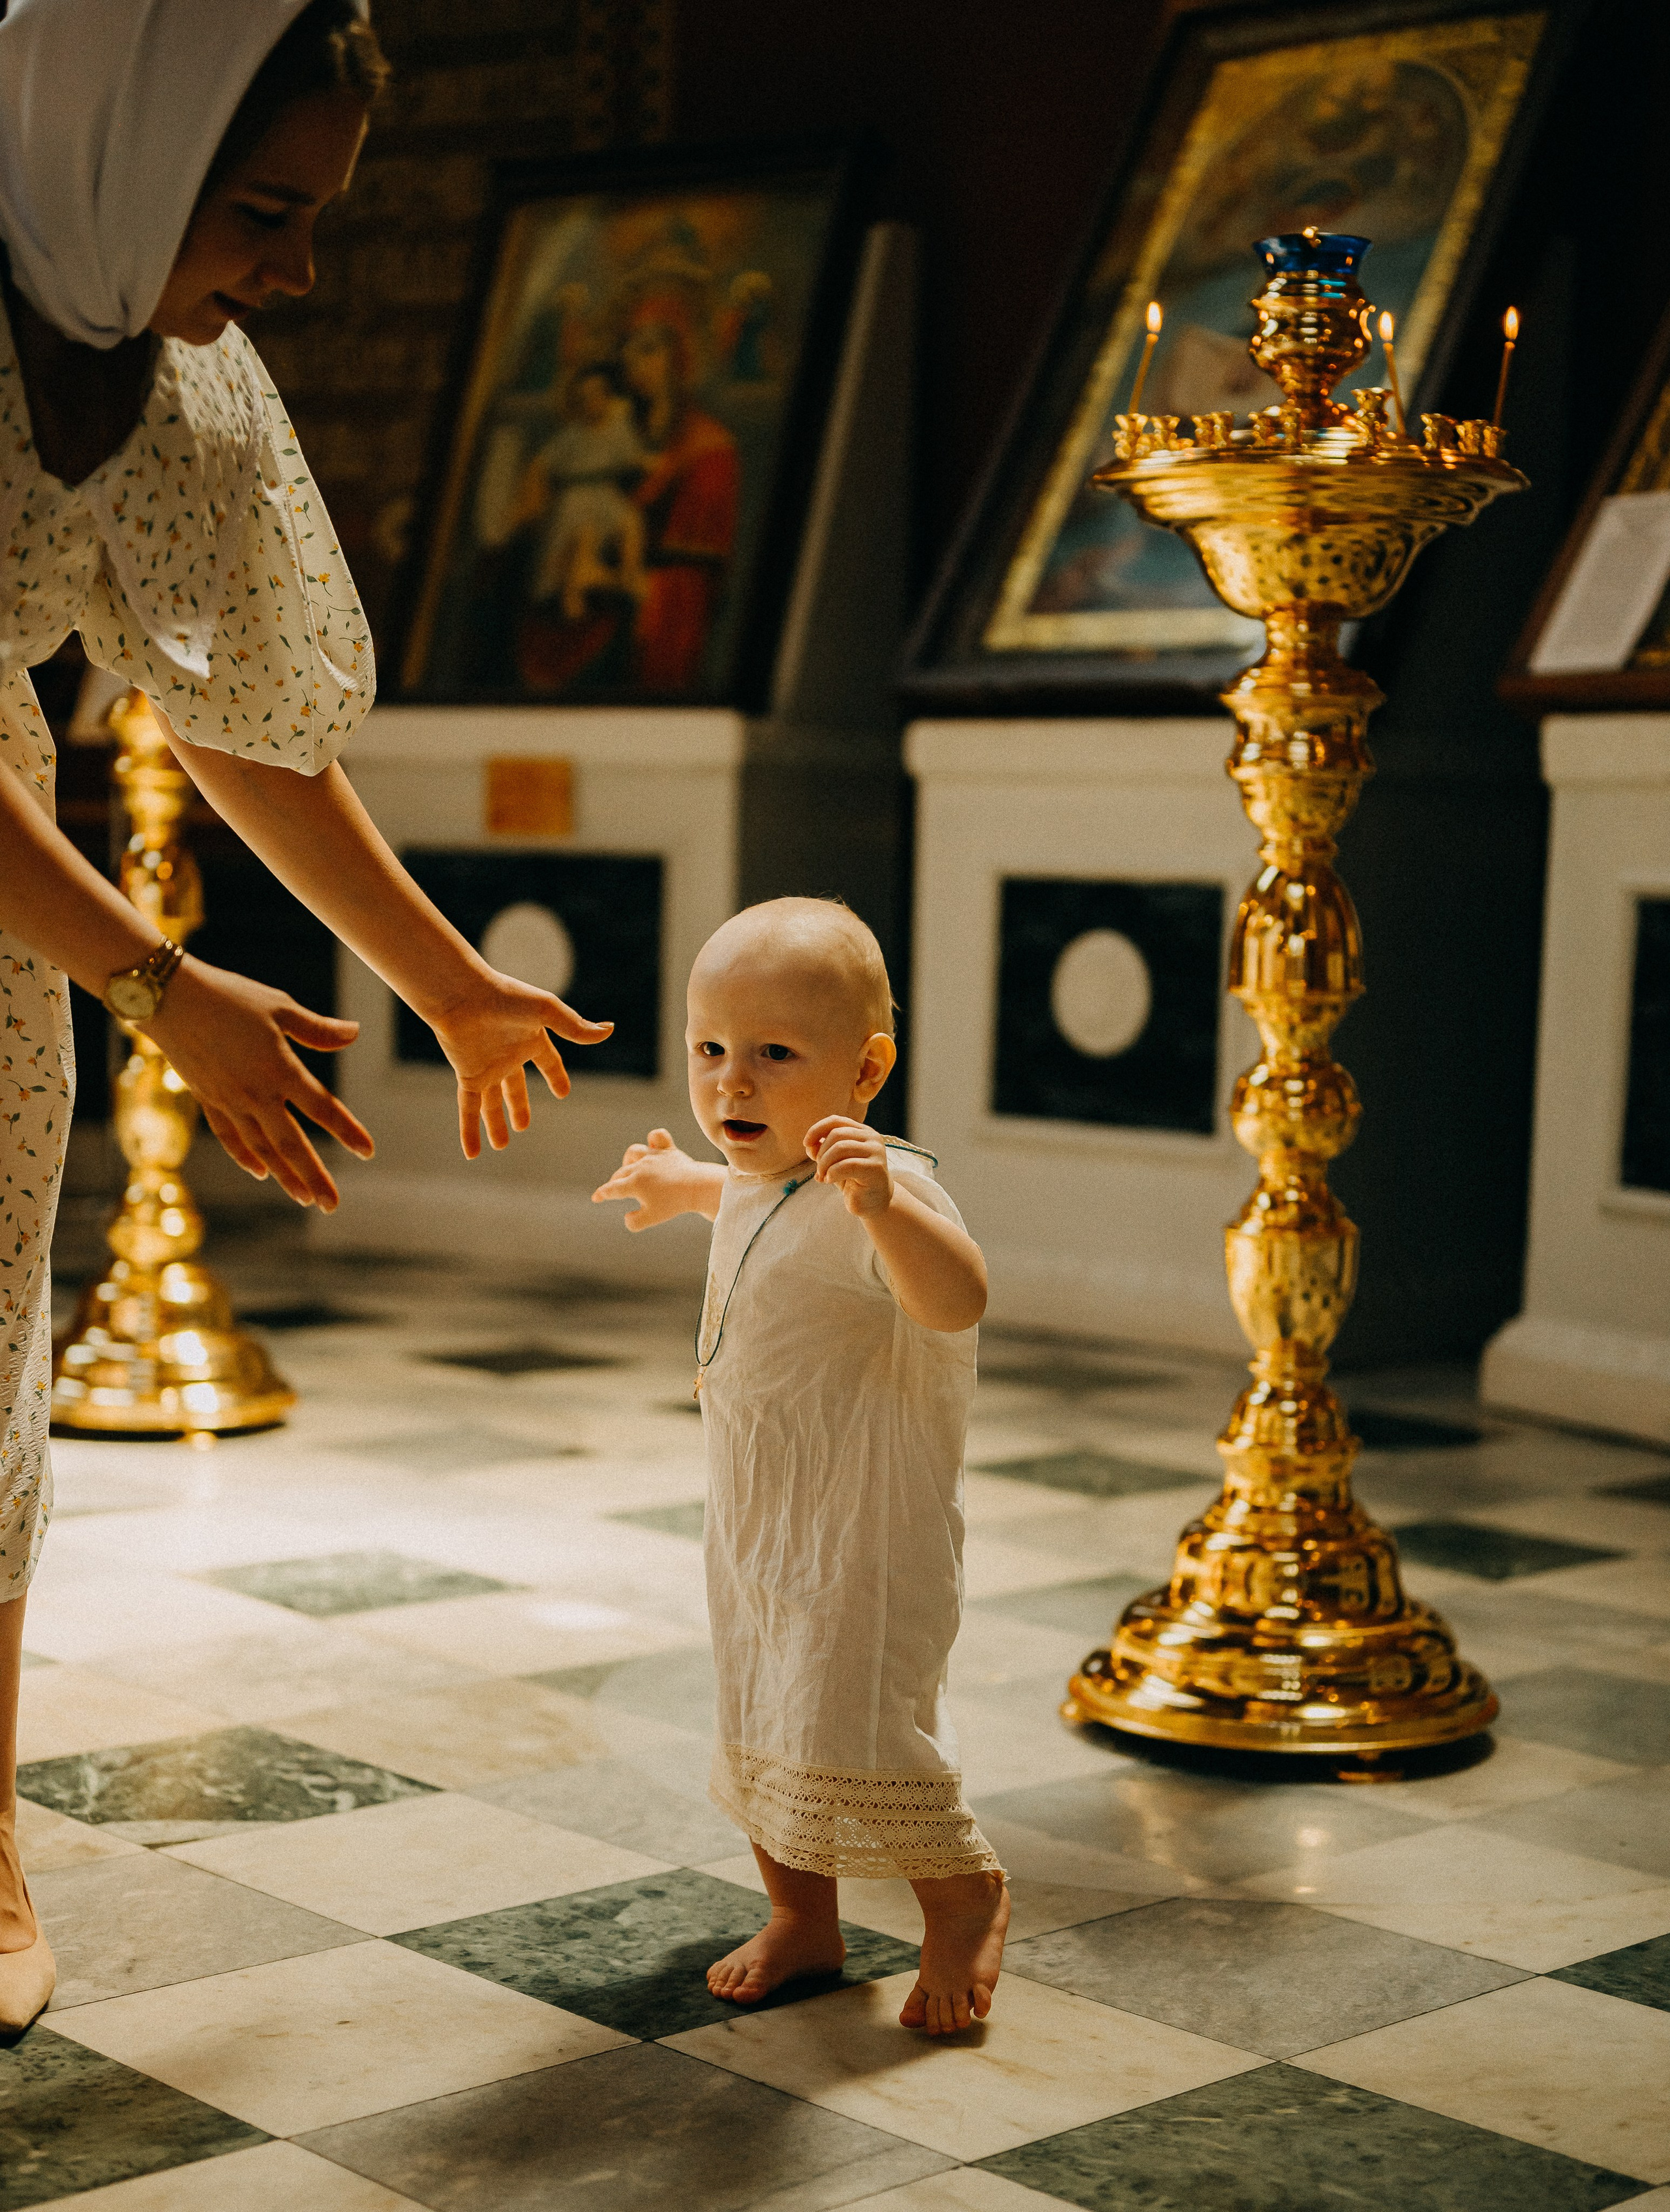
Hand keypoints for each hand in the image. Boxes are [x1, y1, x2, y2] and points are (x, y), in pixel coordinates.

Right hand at [144, 958, 372, 1209]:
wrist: (167, 998)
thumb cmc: (228, 996)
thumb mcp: (278, 1006)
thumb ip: (317, 1029)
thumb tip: (354, 1033)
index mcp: (279, 1070)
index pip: (322, 1107)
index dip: (347, 1130)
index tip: (368, 1152)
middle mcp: (255, 1094)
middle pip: (290, 1144)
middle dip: (313, 1176)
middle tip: (332, 1204)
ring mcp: (228, 1100)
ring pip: (260, 1148)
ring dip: (283, 1175)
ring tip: (304, 1198)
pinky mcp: (207, 1099)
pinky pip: (229, 1136)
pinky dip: (245, 1156)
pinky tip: (261, 1173)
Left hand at [425, 967, 612, 1158]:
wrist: (461, 994)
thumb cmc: (504, 996)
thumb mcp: (546, 1011)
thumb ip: (575, 1026)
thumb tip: (609, 1030)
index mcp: (530, 1038)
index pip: (548, 1062)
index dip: (556, 1076)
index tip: (562, 1092)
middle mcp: (507, 1055)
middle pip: (515, 1087)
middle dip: (519, 1106)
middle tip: (523, 1127)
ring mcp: (486, 1067)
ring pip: (492, 1103)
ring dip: (495, 1124)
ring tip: (501, 1145)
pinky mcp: (467, 1076)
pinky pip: (470, 1110)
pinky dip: (470, 1131)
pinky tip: (472, 1154)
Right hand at [592, 1127, 701, 1229]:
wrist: (696, 1187)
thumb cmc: (673, 1204)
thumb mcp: (651, 1218)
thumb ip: (634, 1222)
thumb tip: (627, 1218)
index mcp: (634, 1183)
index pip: (612, 1189)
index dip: (602, 1194)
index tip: (596, 1198)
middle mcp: (641, 1167)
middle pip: (621, 1173)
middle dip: (614, 1181)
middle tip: (614, 1190)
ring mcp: (655, 1156)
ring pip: (634, 1152)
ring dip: (629, 1160)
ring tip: (631, 1169)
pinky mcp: (669, 1151)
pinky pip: (658, 1137)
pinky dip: (653, 1140)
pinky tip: (653, 1147)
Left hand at [806, 1115, 891, 1216]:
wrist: (873, 1203)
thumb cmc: (853, 1181)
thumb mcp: (833, 1163)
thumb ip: (822, 1151)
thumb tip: (810, 1144)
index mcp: (862, 1132)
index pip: (836, 1121)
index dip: (817, 1129)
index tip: (806, 1144)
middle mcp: (871, 1138)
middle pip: (836, 1134)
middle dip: (822, 1153)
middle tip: (820, 1170)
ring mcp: (876, 1152)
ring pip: (840, 1147)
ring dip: (825, 1164)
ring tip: (824, 1177)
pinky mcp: (876, 1168)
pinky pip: (846, 1165)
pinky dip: (832, 1173)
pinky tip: (830, 1181)